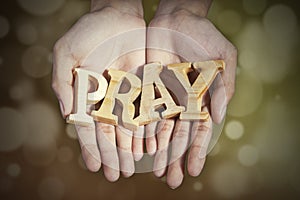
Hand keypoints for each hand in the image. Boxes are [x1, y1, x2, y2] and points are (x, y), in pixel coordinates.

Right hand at [52, 0, 144, 180]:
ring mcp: (125, 94)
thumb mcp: (67, 54)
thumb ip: (65, 84)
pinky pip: (146, 111)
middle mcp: (106, 98)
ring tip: (134, 167)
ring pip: (128, 126)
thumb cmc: (88, 31)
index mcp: (86, 95)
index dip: (92, 148)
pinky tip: (150, 145)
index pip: (89, 127)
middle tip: (119, 175)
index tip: (96, 167)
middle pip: (110, 132)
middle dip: (114, 154)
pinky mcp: (143, 86)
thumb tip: (69, 116)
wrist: (117, 14)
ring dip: (131, 147)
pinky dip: (147, 128)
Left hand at [145, 0, 236, 188]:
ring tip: (154, 171)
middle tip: (171, 181)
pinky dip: (141, 130)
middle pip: (177, 135)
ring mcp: (163, 96)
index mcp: (201, 98)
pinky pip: (143, 112)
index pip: (199, 131)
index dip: (197, 151)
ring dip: (157, 151)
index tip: (194, 170)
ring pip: (159, 128)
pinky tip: (139, 147)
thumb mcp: (223, 60)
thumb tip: (217, 117)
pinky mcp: (147, 88)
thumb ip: (222, 88)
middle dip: (175, 158)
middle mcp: (181, 102)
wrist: (178, 18)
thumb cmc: (205, 36)